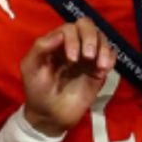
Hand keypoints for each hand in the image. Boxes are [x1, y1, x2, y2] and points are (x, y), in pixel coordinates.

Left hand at [16, 19, 114, 134]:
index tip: (72, 58)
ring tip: (100, 66)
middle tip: (88, 56)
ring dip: (103, 48)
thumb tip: (60, 33)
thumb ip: (40, 48)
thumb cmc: (37, 90)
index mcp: (56, 42)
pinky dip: (110, 58)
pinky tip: (103, 70)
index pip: (70, 28)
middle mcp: (74, 45)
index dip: (73, 38)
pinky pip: (111, 55)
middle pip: (88, 26)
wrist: (51, 116)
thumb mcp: (30, 68)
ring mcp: (88, 57)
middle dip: (90, 38)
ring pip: (102, 38)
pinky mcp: (99, 69)